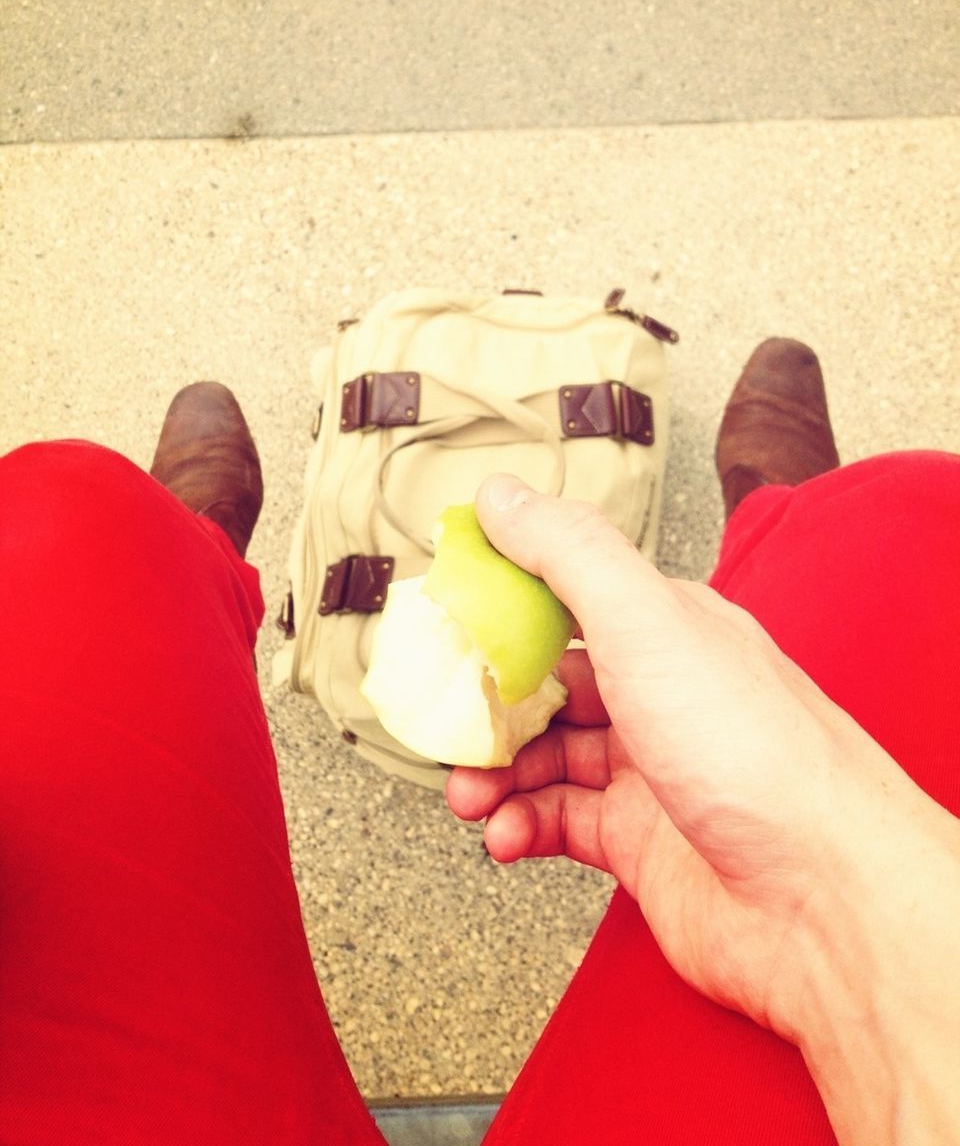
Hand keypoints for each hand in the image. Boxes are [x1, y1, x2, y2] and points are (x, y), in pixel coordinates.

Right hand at [446, 477, 959, 1142]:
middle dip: (490, 704)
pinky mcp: (642, 845)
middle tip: (449, 721)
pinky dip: (522, 828)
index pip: (569, 597)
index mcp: (668, 629)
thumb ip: (568, 553)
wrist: (823, 899)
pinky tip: (506, 837)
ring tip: (469, 794)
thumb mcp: (645, 621)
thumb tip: (504, 494)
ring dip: (496, 774)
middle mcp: (661, 695)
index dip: (504, 605)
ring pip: (547, 759)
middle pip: (549, 685)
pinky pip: (559, 824)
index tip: (448, 617)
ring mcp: (652, 772)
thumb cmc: (753, 750)